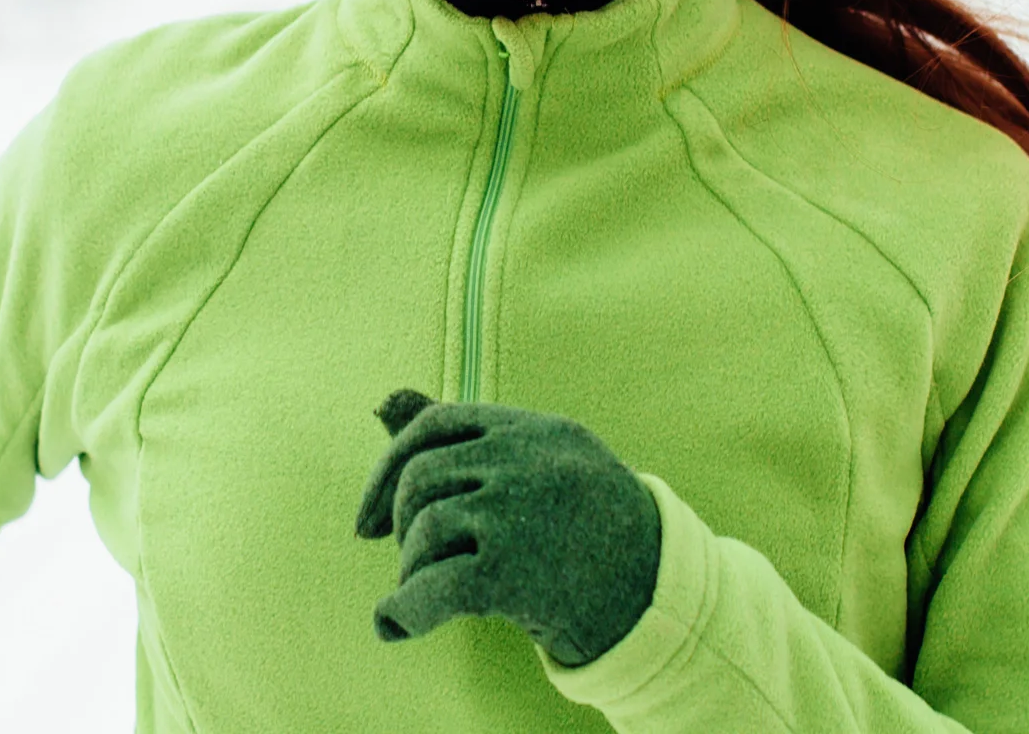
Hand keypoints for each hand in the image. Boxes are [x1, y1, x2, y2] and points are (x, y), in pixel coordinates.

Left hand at [354, 389, 661, 667]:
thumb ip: (465, 435)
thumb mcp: (540, 459)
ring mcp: (518, 513)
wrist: (658, 591)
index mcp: (532, 429)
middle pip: (421, 476)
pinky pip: (431, 587)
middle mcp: (524, 461)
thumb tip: (381, 403)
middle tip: (409, 558)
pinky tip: (394, 625)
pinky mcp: (512, 572)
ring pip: (424, 528)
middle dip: (399, 522)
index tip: (370, 516)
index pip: (435, 422)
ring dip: (410, 569)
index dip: (389, 465)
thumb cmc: (590, 522)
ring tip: (427, 591)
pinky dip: (402, 610)